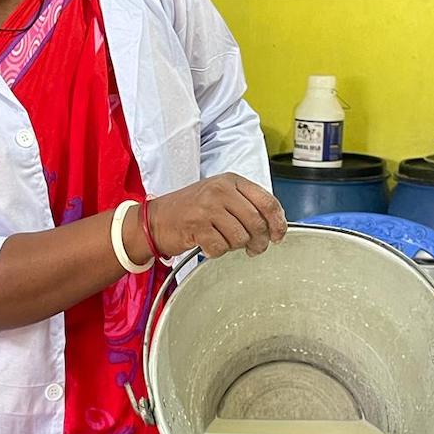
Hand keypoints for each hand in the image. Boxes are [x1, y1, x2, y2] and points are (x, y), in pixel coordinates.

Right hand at [143, 173, 286, 259]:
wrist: (155, 219)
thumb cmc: (190, 210)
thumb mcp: (220, 197)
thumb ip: (246, 206)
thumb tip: (274, 226)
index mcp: (231, 181)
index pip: (267, 201)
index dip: (278, 223)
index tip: (278, 236)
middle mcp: (220, 190)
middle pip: (257, 223)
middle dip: (259, 241)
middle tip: (253, 248)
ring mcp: (207, 207)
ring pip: (240, 237)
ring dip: (234, 247)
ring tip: (223, 241)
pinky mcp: (196, 225)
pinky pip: (221, 247)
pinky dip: (216, 252)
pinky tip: (208, 245)